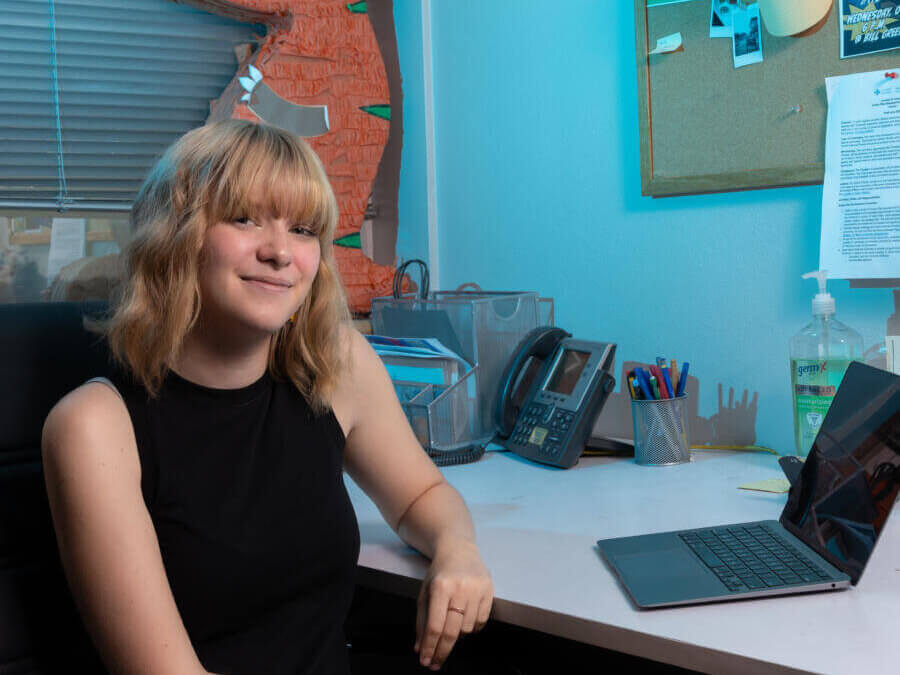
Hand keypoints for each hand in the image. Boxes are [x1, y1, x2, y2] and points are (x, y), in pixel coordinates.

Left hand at [414, 537, 492, 669]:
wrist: (458, 550)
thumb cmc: (439, 573)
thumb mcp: (425, 592)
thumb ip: (421, 620)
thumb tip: (420, 647)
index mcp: (440, 587)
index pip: (435, 626)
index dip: (429, 647)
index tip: (425, 660)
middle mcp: (460, 588)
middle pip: (452, 631)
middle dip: (442, 651)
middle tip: (435, 662)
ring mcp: (477, 589)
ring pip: (467, 629)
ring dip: (457, 635)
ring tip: (450, 628)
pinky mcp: (489, 591)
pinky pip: (481, 622)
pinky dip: (471, 627)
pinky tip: (464, 621)